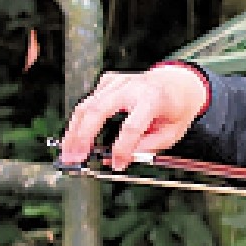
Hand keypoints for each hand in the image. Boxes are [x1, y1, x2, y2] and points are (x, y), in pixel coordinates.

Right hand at [59, 64, 207, 169]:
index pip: (132, 127)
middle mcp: (132, 86)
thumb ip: (148, 147)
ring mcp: (118, 81)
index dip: (122, 149)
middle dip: (82, 136)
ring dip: (73, 131)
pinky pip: (90, 100)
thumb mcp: (172, 132)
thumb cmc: (176, 108)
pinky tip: (78, 135)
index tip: (117, 164)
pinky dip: (81, 119)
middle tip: (73, 158)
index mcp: (153, 99)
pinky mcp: (109, 81)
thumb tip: (121, 159)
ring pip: (87, 105)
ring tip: (67, 152)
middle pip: (98, 110)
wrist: (178, 83)